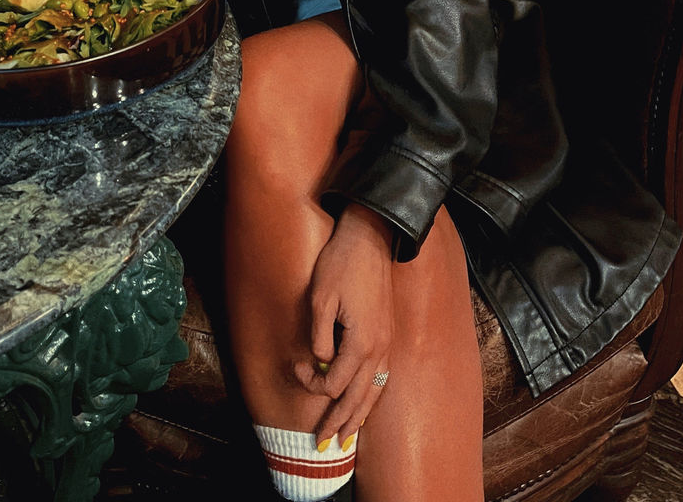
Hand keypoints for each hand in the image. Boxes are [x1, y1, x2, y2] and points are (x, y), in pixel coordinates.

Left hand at [294, 205, 393, 446]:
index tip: (295, 366)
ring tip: (347, 438)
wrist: (370, 236)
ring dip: (359, 416)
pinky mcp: (387, 334)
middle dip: (339, 422)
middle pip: (357, 398)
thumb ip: (319, 335)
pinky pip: (381, 376)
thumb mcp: (320, 297)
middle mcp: (378, 348)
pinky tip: (364, 403)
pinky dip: (371, 396)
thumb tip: (320, 360)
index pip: (333, 382)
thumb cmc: (341, 263)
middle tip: (324, 445)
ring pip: (374, 392)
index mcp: (360, 342)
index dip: (311, 381)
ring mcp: (386, 342)